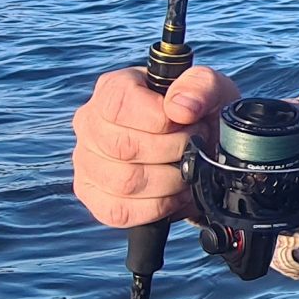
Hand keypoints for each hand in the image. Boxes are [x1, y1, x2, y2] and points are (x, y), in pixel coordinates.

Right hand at [70, 64, 241, 228]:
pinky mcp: (94, 198)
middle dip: (172, 151)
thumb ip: (199, 86)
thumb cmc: (199, 116)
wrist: (203, 151)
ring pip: (125, 182)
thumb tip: (180, 108)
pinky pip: (120, 212)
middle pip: (123, 147)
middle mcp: (90, 124)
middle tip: (193, 146)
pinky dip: (158, 207)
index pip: (119, 104)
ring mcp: (87, 163)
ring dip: (170, 180)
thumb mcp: (211, 90)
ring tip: (186, 169)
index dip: (159, 119)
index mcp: (111, 89)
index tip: (187, 122)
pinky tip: (173, 193)